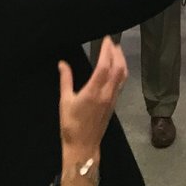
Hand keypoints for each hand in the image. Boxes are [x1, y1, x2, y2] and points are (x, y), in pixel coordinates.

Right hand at [58, 37, 126, 164]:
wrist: (83, 147)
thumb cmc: (71, 125)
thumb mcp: (64, 102)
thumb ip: (65, 80)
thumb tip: (62, 63)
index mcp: (94, 91)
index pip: (105, 65)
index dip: (107, 50)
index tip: (106, 39)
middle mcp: (107, 93)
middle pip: (118, 68)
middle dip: (116, 52)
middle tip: (111, 42)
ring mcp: (113, 98)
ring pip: (122, 75)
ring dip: (121, 60)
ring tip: (116, 50)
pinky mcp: (114, 103)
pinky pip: (121, 82)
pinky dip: (121, 70)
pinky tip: (117, 67)